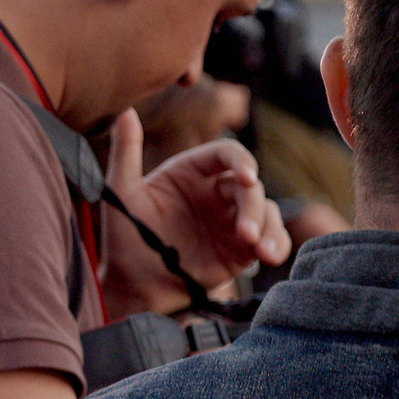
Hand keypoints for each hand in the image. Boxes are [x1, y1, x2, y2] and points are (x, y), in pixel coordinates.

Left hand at [100, 106, 290, 316]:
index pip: (226, 154)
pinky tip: (268, 256)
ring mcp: (231, 220)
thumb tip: (122, 111)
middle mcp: (216, 192)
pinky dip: (277, 244)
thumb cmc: (124, 237)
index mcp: (192, 172)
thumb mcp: (122, 194)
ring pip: (266, 211)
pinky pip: (270, 240)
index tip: (246, 177)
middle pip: (249, 187)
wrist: (133, 286)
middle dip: (252, 207)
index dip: (240, 161)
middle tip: (244, 233)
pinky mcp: (242, 249)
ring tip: (260, 250)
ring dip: (268, 227)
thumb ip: (125, 152)